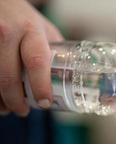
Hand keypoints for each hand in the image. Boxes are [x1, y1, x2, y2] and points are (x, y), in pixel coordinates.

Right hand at [0, 0, 62, 115]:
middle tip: (23, 112)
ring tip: (7, 109)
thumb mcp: (42, 28)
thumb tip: (68, 75)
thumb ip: (52, 49)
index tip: (45, 104)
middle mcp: (6, 33)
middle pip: (9, 77)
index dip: (40, 87)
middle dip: (16, 101)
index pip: (36, 62)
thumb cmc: (22, 17)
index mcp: (30, 30)